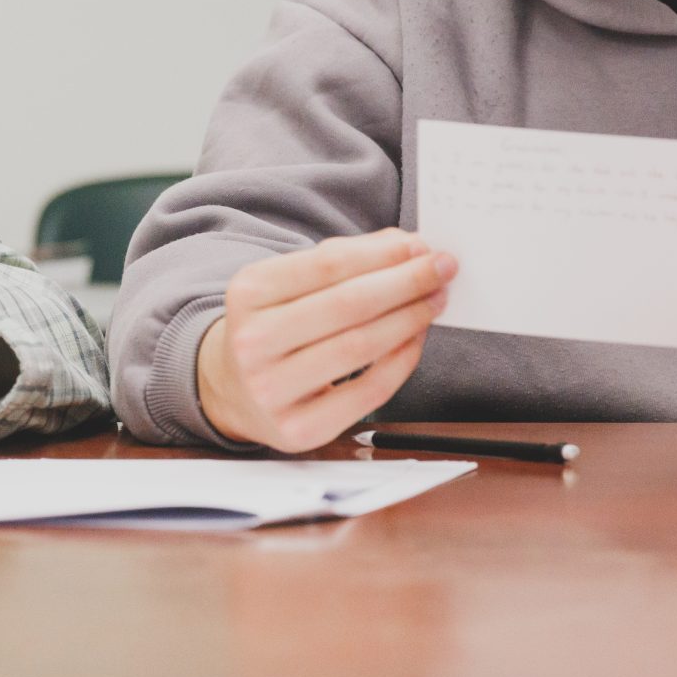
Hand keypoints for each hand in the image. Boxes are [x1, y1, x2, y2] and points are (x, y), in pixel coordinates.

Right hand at [198, 230, 453, 453]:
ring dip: (409, 318)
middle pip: (347, 305)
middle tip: (443, 268)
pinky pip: (368, 392)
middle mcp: (252, 342)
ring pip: (360, 347)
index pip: (327, 265)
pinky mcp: (298, 429)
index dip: (382, 254)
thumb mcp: (289, 284)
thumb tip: (407, 248)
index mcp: (248, 293)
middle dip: (405, 283)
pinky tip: (416, 339)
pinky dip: (401, 361)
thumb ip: (344, 260)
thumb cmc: (275, 328)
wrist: (233, 389)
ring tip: (434, 300)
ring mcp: (272, 390)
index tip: (421, 246)